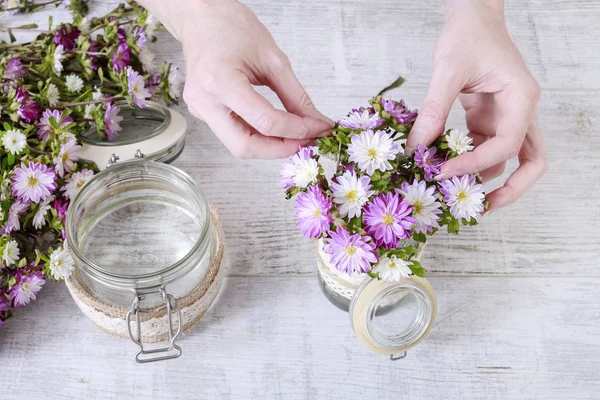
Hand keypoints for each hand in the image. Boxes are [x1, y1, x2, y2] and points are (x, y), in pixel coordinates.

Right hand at [140, 0, 332, 158]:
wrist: (201, 18)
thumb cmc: (232, 28)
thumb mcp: (273, 59)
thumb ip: (296, 96)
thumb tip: (315, 122)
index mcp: (220, 82)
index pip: (265, 121)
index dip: (297, 130)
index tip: (318, 129)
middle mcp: (204, 102)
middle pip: (245, 147)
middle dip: (280, 149)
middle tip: (306, 142)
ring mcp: (200, 111)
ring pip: (238, 146)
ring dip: (270, 146)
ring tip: (294, 136)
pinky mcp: (203, 113)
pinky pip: (234, 134)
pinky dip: (258, 135)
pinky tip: (275, 128)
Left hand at [406, 0, 546, 210]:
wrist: (472, 15)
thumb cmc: (468, 34)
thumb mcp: (447, 70)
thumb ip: (434, 110)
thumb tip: (416, 148)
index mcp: (521, 98)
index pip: (508, 144)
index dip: (476, 163)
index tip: (442, 171)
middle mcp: (520, 111)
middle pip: (531, 162)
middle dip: (511, 189)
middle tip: (481, 208)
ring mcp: (506, 116)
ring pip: (505, 159)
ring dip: (481, 176)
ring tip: (450, 188)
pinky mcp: (488, 118)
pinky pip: (483, 148)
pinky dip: (466, 160)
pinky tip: (442, 166)